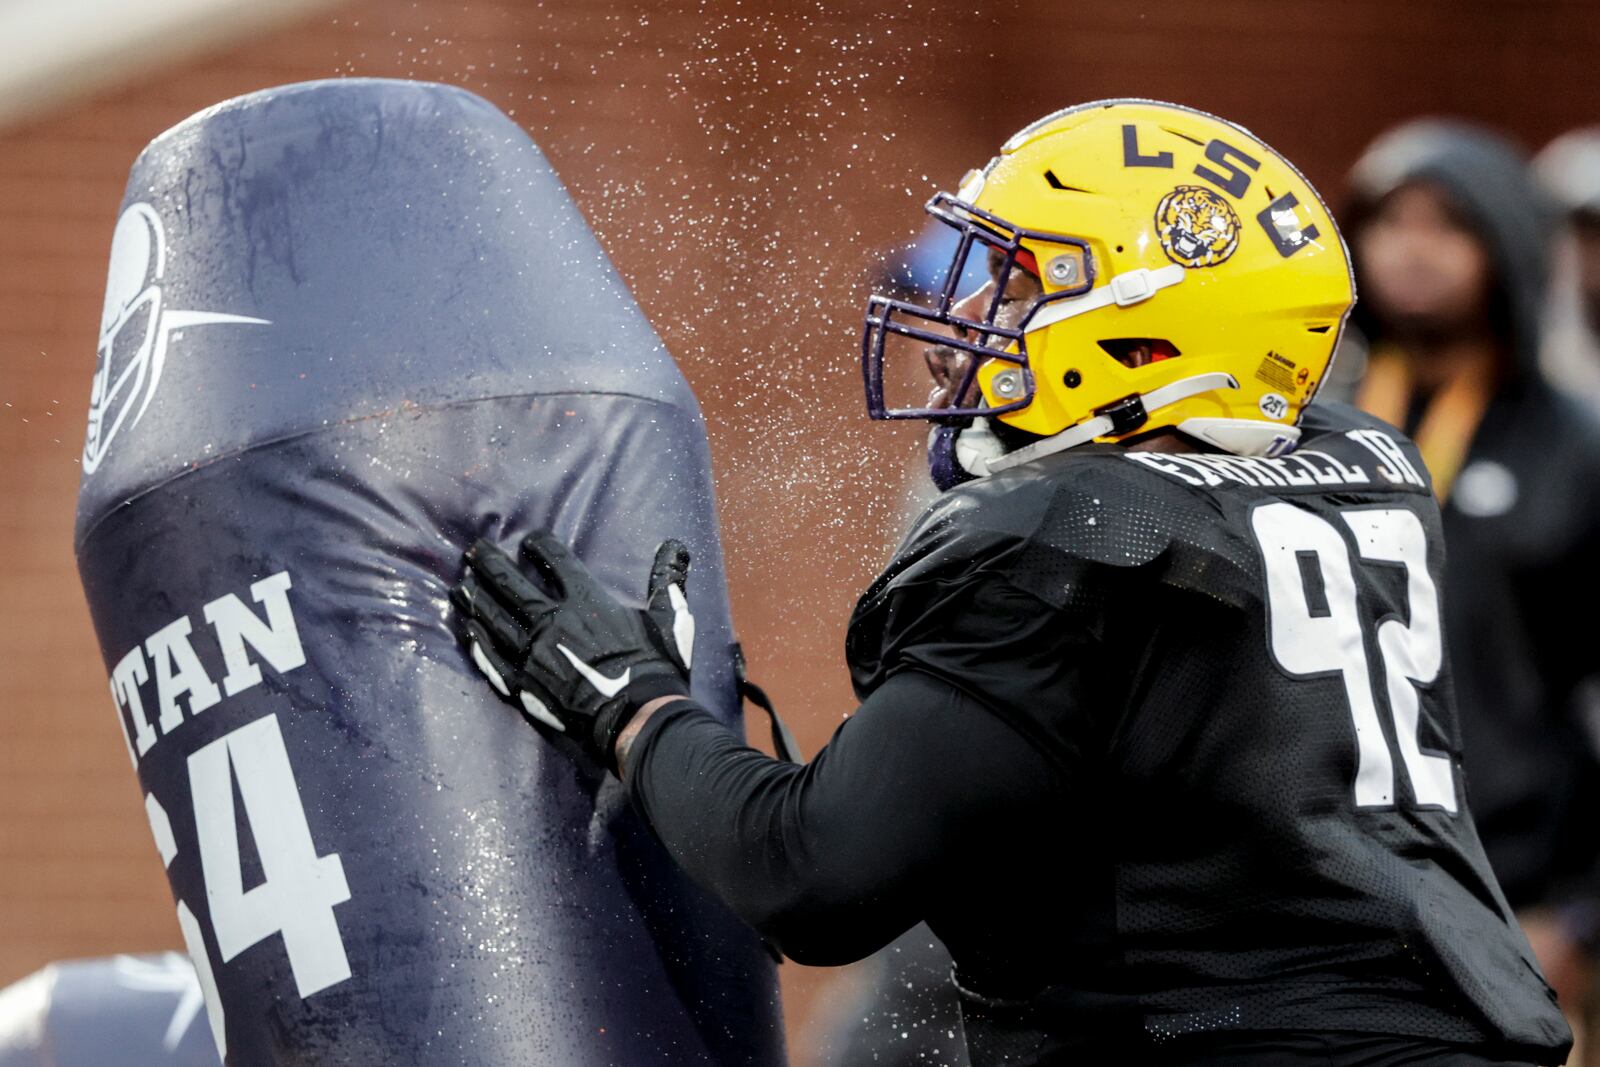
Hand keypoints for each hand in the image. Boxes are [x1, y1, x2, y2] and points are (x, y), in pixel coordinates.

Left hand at [453, 532, 693, 771]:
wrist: (639, 719)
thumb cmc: (657, 669)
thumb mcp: (669, 618)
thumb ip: (667, 580)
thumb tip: (677, 545)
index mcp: (586, 601)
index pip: (555, 561)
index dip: (539, 546)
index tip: (530, 540)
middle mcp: (553, 621)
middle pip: (511, 585)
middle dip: (490, 564)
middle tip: (474, 551)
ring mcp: (533, 654)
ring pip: (494, 619)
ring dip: (475, 599)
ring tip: (460, 586)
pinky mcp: (525, 685)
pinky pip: (493, 659)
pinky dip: (478, 643)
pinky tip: (468, 631)